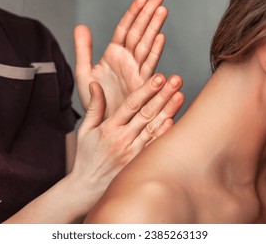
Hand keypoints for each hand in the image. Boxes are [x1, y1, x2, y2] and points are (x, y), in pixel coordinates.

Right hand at [70, 74, 183, 211]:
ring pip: (153, 128)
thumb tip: (95, 84)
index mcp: (109, 128)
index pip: (131, 105)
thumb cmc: (86, 156)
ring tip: (180, 95)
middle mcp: (122, 139)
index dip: (146, 90)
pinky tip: (174, 122)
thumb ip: (94, 106)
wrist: (86, 188)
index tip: (159, 77)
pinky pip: (154, 147)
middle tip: (176, 80)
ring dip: (168, 111)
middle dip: (162, 95)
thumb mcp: (85, 130)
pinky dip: (164, 134)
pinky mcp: (138, 163)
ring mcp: (132, 152)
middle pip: (146, 113)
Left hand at [74, 0, 167, 117]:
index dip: (133, 13)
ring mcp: (135, 72)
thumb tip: (80, 25)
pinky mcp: (141, 85)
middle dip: (148, 14)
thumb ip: (83, 49)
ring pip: (145, 45)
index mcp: (113, 55)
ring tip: (162, 10)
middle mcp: (126, 61)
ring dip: (153, 27)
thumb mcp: (84, 72)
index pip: (124, 29)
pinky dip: (153, 52)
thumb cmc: (95, 102)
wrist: (102, 125)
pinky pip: (147, 66)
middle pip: (138, 32)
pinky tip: (159, 38)